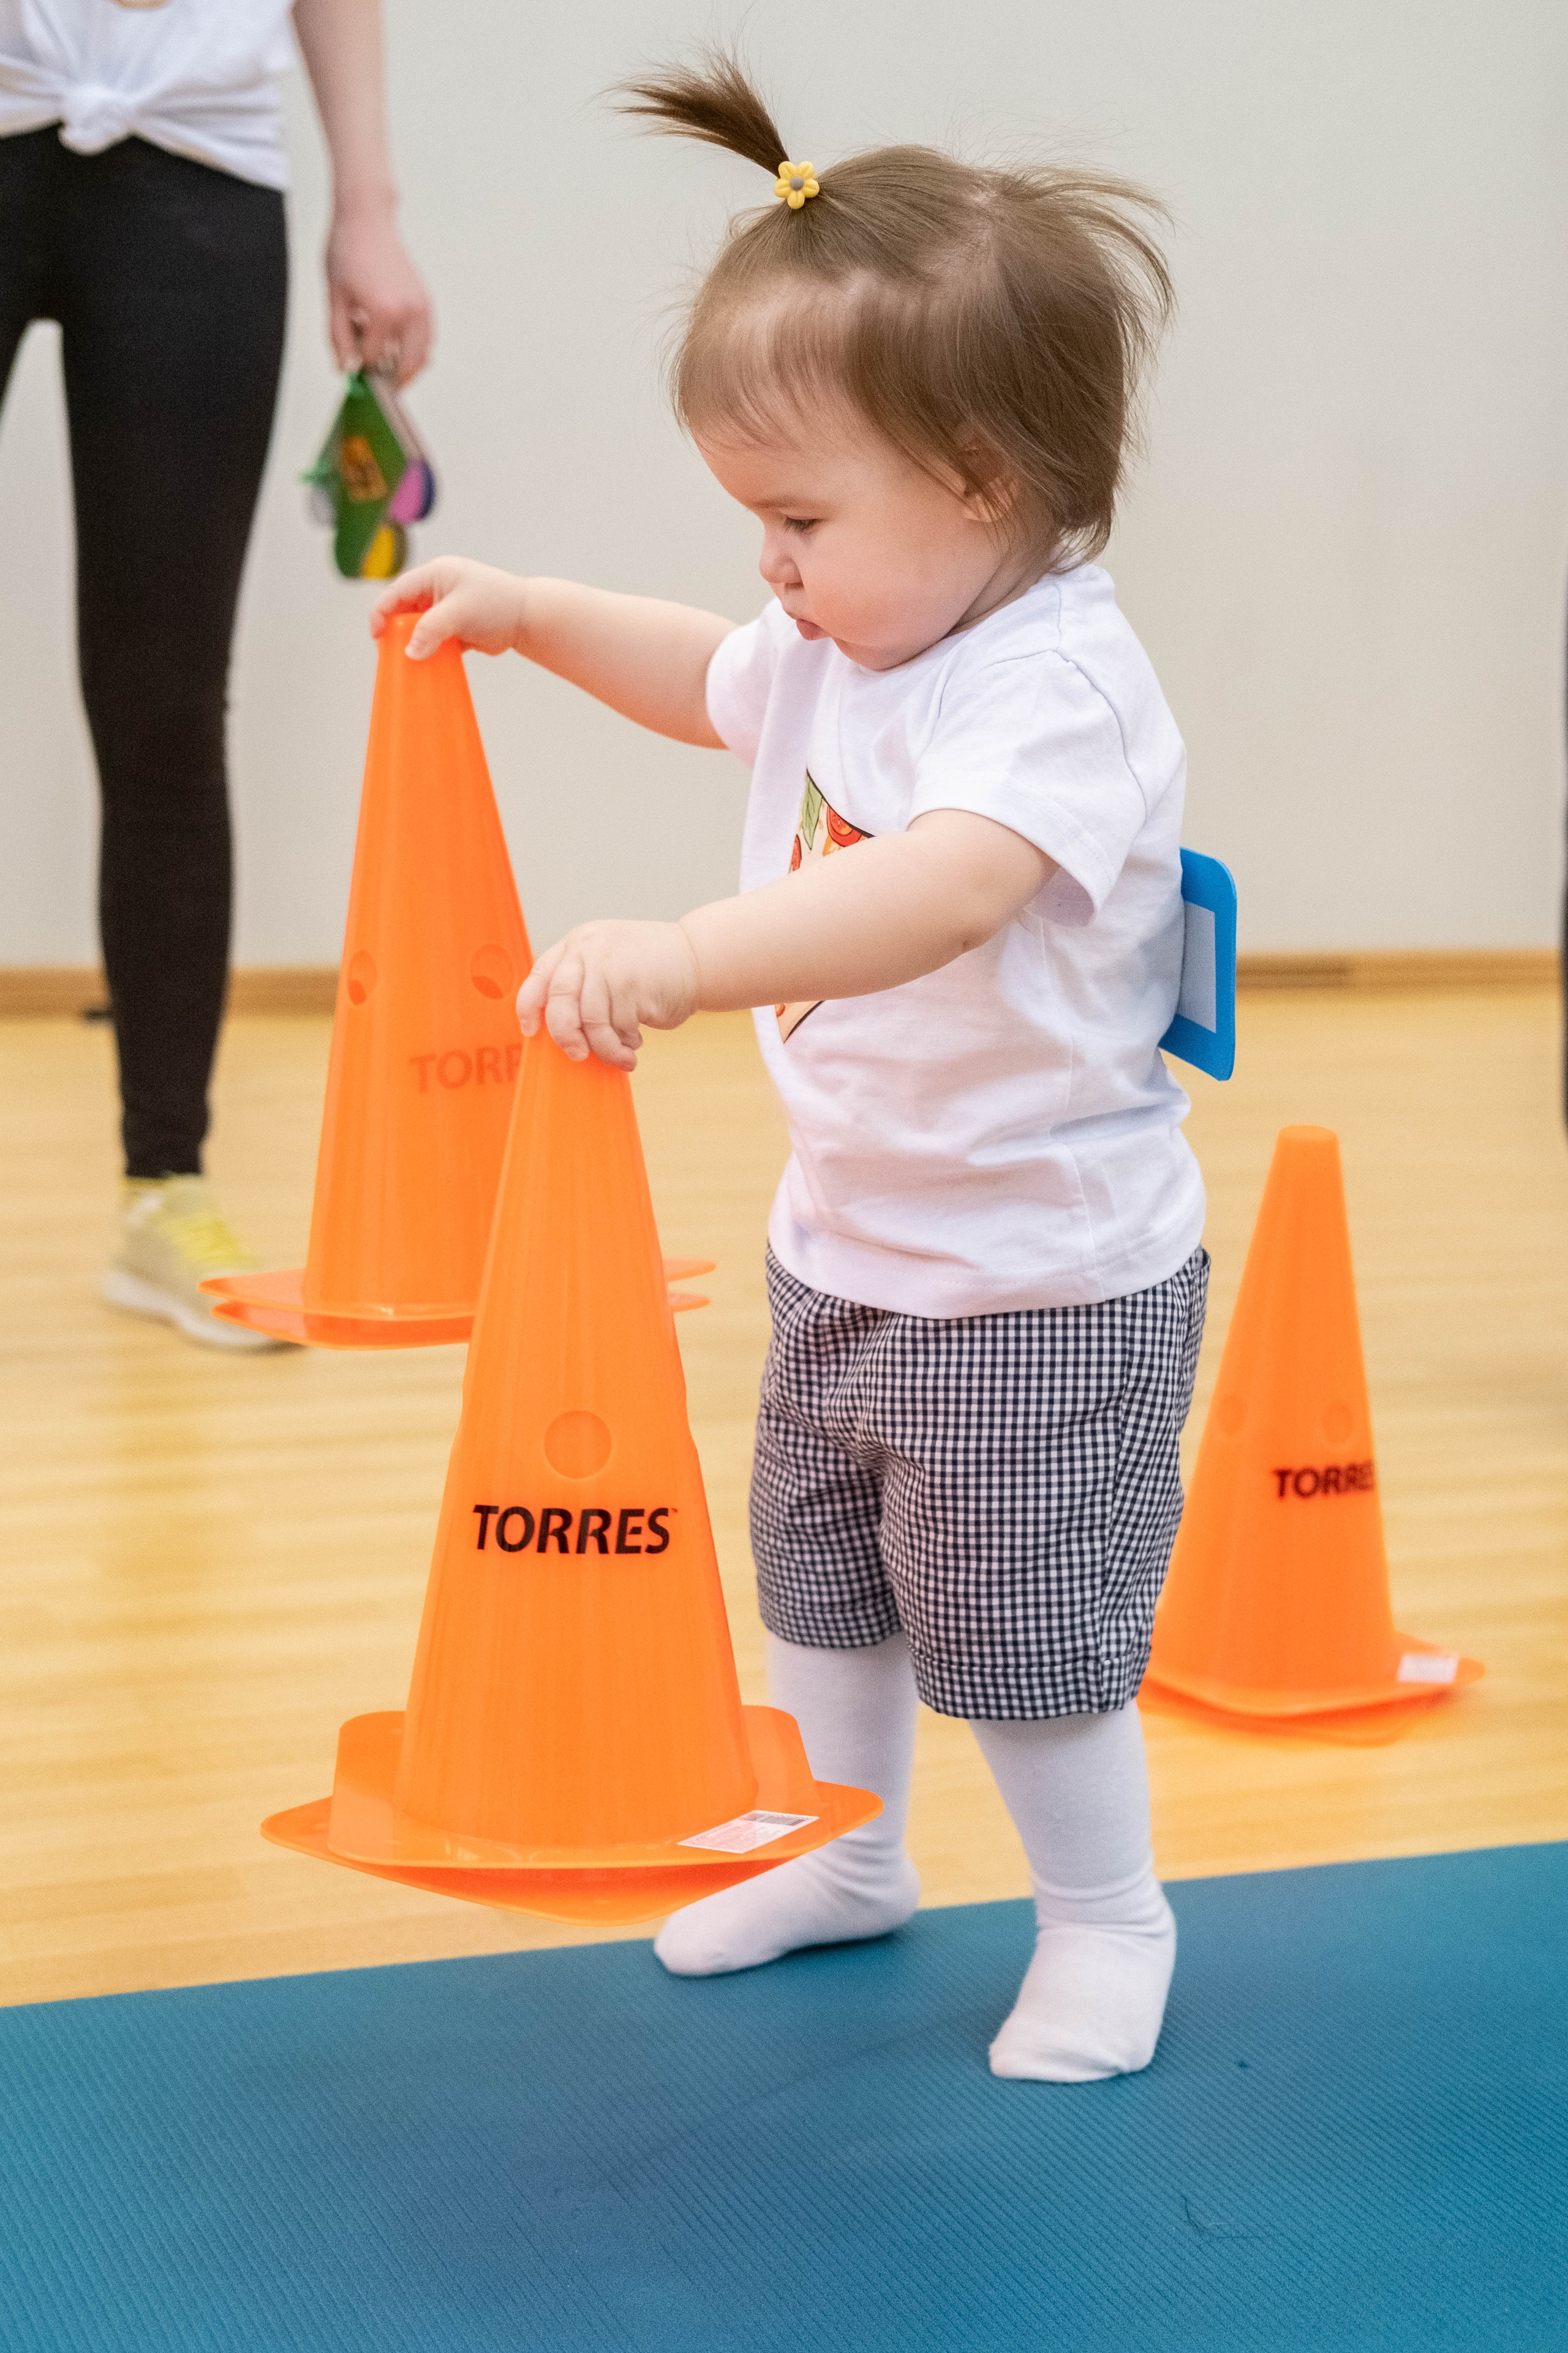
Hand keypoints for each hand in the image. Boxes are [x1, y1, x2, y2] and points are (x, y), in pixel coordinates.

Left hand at [326, 203, 432, 384]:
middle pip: (406, 366)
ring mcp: (421, 307)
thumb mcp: (335, 298)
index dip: (361, 367)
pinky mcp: (426, 301)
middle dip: (391, 379)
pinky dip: (417, 351)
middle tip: (378, 386)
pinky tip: (402, 352)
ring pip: (422, 356)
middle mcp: (408, 313)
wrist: (367, 220)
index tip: (353, 370)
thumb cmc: (348, 251)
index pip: (374, 359)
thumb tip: (345, 368)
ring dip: (408, 368)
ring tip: (391, 373)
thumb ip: (339, 337)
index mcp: (383, 314)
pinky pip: (428, 339)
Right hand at [370, 557, 529, 656]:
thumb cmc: (497, 604)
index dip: (382, 612)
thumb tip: (410, 653)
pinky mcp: (458, 627)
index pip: (398, 591)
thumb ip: (430, 630)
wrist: (529, 618)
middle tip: (391, 651)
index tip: (377, 635)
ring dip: (414, 643)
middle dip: (397, 630)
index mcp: (435, 574)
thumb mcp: (458, 614)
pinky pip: (436, 639)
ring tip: (407, 660)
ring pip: (421, 627)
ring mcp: (449, 608)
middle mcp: (439, 588)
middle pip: (406, 610)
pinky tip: (427, 664)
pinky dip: (431, 651)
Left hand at [517, 921, 700, 1069]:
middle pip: (559, 1001)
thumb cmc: (651, 967)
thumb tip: (560, 1030)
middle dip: (565, 1035)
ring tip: (619, 1057)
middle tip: (576, 1055)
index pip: (540, 975)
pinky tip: (636, 1042)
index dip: (529, 1007)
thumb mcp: (609, 959)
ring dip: (604, 1048)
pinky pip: (618, 1027)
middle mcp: (589, 950)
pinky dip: (624, 1043)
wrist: (698, 957)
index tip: (531, 1031)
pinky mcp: (632, 986)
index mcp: (578, 943)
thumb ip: (583, 982)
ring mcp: (610, 966)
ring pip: (591, 1021)